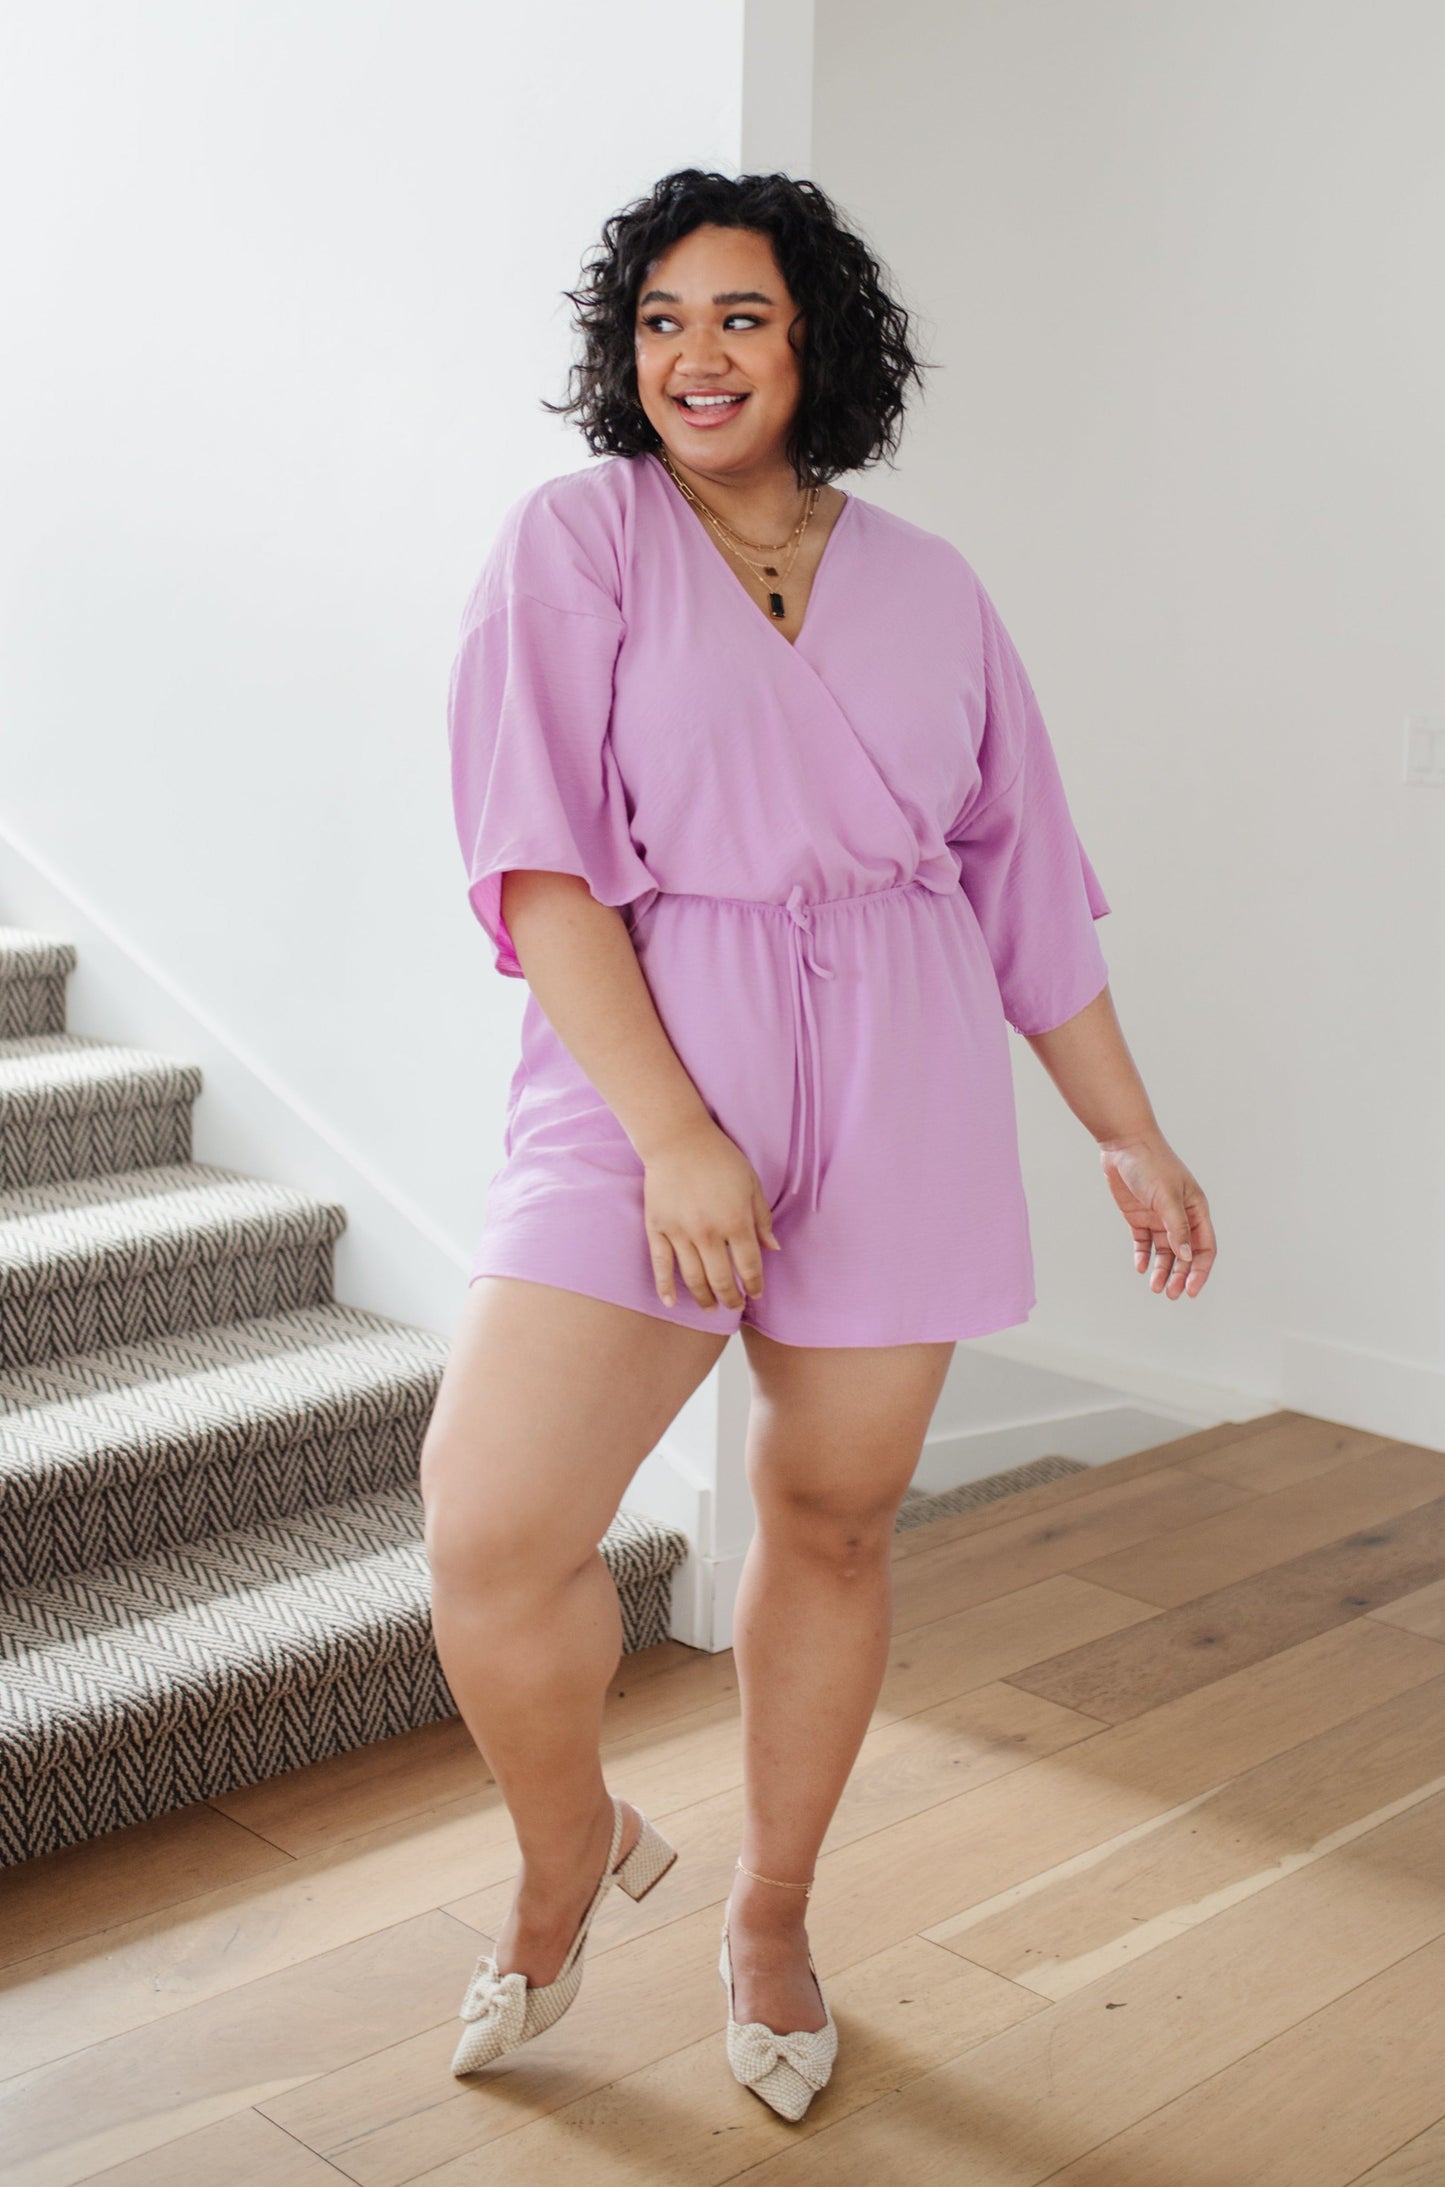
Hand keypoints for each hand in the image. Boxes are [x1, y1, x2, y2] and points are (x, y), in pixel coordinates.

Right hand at [642, 1118, 780, 1310]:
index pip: (749, 1266)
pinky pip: (661, 1264)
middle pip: (722, 1279)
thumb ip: (761, 1218)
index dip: (755, 1284)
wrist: (677, 1139)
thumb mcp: (751, 1183)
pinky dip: (665, 1287)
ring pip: (693, 1278)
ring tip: (710, 1308)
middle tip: (734, 1305)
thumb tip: (773, 1249)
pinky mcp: (657, 1228)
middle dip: (731, 1298)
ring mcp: (680, 1233)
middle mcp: (708, 1233)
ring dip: (704, 1298)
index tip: (756, 1293)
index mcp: (736, 1222)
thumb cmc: (720, 1158)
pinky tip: (671, 1303)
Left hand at [1098, 1134, 1215, 1298]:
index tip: (1191, 1290)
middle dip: (1180, 1275)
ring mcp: (1159, 1217)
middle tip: (1170, 1294)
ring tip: (1156, 1288)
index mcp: (1196, 1210)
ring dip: (1162, 1270)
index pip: (1204, 1247)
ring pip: (1164, 1252)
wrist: (1123, 1144)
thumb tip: (1187, 1258)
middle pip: (1185, 1255)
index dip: (1200, 1270)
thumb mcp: (1167, 1197)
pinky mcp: (1139, 1217)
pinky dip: (1144, 1257)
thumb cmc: (1151, 1164)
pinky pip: (1144, 1243)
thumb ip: (1177, 1228)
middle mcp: (1180, 1216)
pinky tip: (1141, 1268)